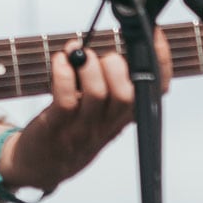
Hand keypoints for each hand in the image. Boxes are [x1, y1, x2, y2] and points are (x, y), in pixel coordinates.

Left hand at [0, 30, 172, 193]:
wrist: (41, 167)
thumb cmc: (71, 130)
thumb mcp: (98, 111)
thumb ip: (104, 82)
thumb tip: (99, 44)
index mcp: (124, 116)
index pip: (155, 91)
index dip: (161, 62)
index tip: (154, 34)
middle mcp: (108, 123)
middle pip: (128, 94)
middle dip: (117, 66)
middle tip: (104, 56)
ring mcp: (83, 128)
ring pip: (97, 94)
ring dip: (88, 67)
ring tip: (78, 55)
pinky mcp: (57, 127)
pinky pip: (65, 98)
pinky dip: (63, 73)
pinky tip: (60, 60)